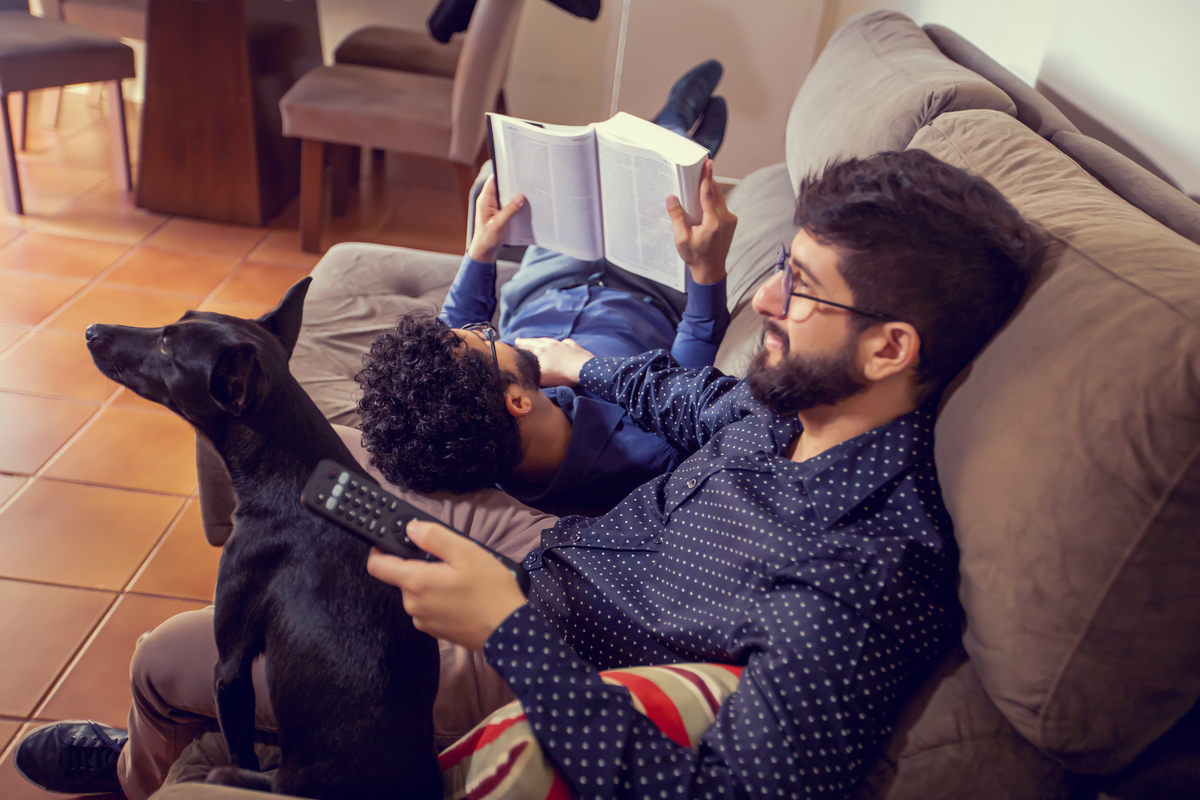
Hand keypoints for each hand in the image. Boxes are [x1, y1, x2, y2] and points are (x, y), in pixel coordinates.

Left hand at [366, 521, 525, 650]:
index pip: (377, 566)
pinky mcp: (435, 631)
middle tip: (447, 561)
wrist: (508, 631)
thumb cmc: (490, 590)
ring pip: (417, 592)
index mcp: (415, 582)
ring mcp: (423, 620)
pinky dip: (439, 599)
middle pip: (402, 577)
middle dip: (419, 565)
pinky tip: (462, 596)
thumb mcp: (466, 552)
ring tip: (460, 580)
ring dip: (431, 583)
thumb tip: (411, 528)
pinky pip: (428, 607)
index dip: (379, 550)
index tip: (390, 541)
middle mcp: (413, 604)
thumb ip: (434, 536)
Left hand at [467, 175, 524, 263]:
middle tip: (526, 183)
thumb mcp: (500, 223)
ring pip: (505, 195)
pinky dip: (514, 203)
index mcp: (485, 200)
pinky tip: (523, 204)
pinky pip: (507, 203)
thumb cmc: (487, 238)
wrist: (484, 251)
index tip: (516, 172)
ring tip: (527, 192)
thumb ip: (510, 210)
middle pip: (501, 186)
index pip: (494, 180)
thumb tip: (520, 196)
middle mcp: (488, 200)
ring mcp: (493, 206)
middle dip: (512, 184)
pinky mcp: (498, 212)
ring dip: (514, 195)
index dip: (504, 174)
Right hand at [513, 337, 594, 386]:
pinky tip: (562, 344)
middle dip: (530, 341)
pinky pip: (565, 342)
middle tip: (523, 340)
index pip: (528, 345)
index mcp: (541, 350)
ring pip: (550, 340)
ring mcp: (563, 344)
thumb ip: (531, 373)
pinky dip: (561, 343)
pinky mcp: (574, 346)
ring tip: (541, 342)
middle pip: (538, 340)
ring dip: (544, 341)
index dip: (521, 343)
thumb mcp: (542, 377)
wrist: (583, 369)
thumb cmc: (560, 373)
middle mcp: (551, 344)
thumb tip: (523, 372)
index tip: (516, 341)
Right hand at [666, 159, 736, 284]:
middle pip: (716, 192)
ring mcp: (730, 220)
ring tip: (697, 188)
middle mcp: (724, 219)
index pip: (709, 194)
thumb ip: (677, 217)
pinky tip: (703, 205)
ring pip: (720, 198)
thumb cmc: (695, 256)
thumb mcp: (681, 239)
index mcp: (712, 222)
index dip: (707, 177)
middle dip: (707, 181)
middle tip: (697, 170)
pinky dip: (713, 202)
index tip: (708, 162)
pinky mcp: (732, 222)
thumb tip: (671, 198)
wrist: (710, 271)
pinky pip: (722, 206)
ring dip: (710, 191)